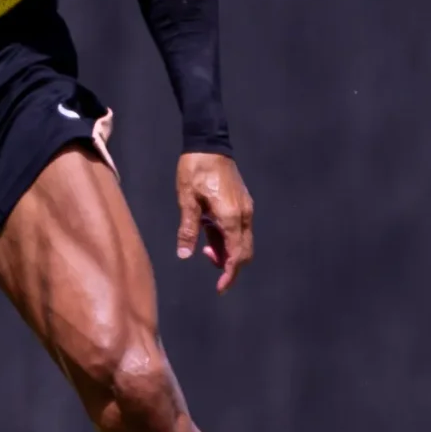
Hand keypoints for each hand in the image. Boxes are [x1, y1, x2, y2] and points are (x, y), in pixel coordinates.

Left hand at [175, 151, 254, 292]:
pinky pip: (239, 229)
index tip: (220, 288)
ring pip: (242, 241)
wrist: (209, 144)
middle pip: (244, 251)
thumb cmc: (195, 169)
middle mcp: (244, 215)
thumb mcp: (186, 200)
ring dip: (227, 251)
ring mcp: (245, 208)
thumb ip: (188, 229)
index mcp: (232, 217)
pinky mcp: (242, 203)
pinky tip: (210, 235)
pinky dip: (228, 238)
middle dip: (229, 265)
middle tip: (208, 266)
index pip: (236, 255)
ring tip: (205, 249)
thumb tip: (185, 254)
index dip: (229, 274)